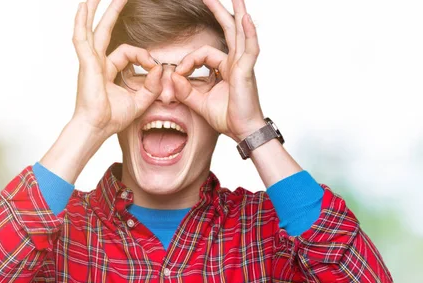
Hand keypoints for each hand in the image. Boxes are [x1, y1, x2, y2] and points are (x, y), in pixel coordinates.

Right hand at [71, 0, 161, 140]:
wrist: (97, 128)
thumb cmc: (112, 118)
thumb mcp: (140, 101)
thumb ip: (152, 86)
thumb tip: (160, 69)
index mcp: (107, 70)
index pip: (128, 53)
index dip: (144, 58)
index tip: (154, 69)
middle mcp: (97, 62)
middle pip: (105, 29)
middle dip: (114, 11)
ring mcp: (89, 60)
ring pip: (91, 28)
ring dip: (94, 9)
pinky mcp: (86, 62)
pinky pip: (82, 36)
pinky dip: (81, 20)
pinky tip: (84, 5)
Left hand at [171, 0, 264, 142]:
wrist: (243, 131)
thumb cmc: (228, 118)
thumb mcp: (200, 102)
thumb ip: (186, 91)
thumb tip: (173, 77)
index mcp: (225, 68)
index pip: (202, 54)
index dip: (187, 62)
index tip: (178, 75)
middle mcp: (235, 62)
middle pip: (227, 30)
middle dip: (218, 10)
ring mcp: (242, 65)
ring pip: (240, 33)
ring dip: (237, 12)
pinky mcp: (247, 71)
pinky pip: (250, 48)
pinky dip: (249, 33)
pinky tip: (246, 19)